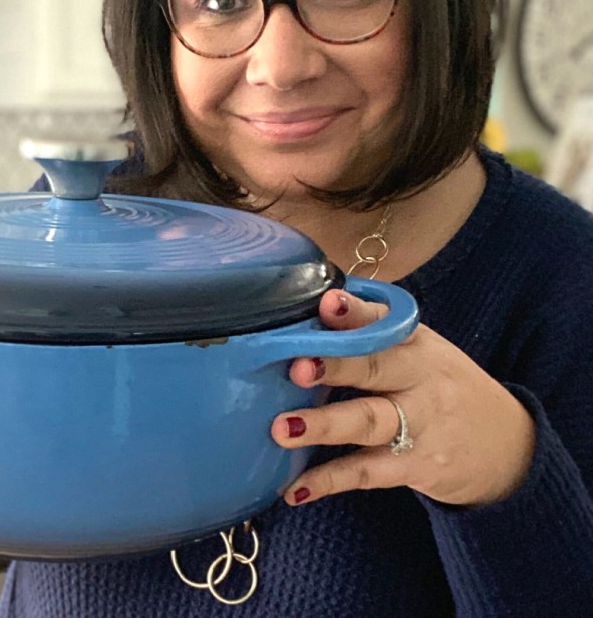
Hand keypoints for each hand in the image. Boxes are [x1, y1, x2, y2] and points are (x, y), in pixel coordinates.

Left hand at [270, 289, 536, 506]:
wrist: (510, 447)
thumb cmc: (439, 387)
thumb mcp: (419, 352)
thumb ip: (371, 332)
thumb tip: (311, 311)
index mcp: (416, 342)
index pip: (384, 322)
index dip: (356, 313)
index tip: (327, 304)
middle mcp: (419, 378)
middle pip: (375, 368)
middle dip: (335, 366)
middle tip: (296, 368)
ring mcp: (420, 424)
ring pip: (369, 421)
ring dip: (324, 425)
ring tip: (282, 429)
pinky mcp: (416, 466)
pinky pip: (367, 472)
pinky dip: (328, 481)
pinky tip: (293, 489)